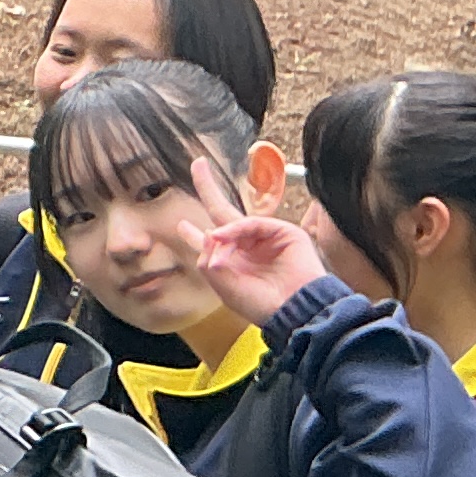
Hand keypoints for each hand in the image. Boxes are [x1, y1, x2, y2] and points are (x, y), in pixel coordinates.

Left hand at [184, 157, 326, 324]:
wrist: (295, 312)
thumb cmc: (261, 305)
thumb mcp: (224, 285)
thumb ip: (209, 258)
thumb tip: (209, 232)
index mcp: (232, 263)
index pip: (210, 243)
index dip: (193, 234)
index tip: (181, 224)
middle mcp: (247, 247)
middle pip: (221, 213)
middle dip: (208, 188)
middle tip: (197, 164)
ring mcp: (265, 238)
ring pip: (232, 220)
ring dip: (221, 236)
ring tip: (217, 249)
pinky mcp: (283, 232)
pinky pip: (250, 223)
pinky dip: (234, 230)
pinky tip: (223, 237)